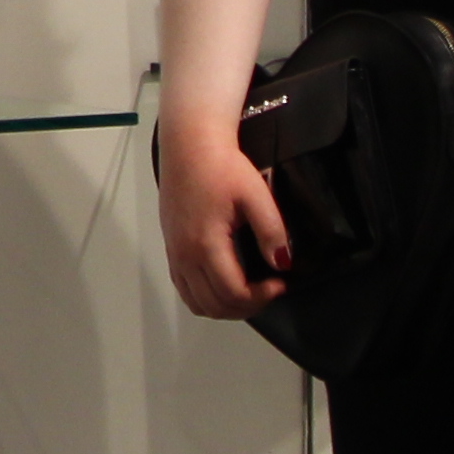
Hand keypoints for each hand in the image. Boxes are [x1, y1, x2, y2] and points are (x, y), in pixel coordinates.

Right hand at [157, 113, 290, 321]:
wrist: (189, 147)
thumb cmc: (222, 166)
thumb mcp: (256, 195)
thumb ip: (272, 231)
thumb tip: (282, 264)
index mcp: (206, 244)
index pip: (233, 293)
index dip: (261, 297)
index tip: (280, 282)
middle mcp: (185, 256)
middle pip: (215, 306)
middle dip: (247, 306)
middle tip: (268, 289)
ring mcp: (175, 255)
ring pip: (197, 304)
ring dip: (226, 307)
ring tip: (249, 291)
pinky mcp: (171, 250)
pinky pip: (185, 290)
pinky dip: (206, 298)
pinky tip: (225, 284)